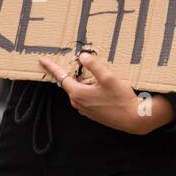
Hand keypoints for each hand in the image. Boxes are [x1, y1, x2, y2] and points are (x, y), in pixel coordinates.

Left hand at [38, 52, 174, 133]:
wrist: (134, 119)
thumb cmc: (121, 99)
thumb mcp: (108, 77)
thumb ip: (94, 65)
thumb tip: (82, 56)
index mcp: (78, 93)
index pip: (61, 77)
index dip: (51, 67)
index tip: (41, 60)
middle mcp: (78, 103)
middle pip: (70, 83)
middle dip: (72, 72)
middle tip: (77, 62)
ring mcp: (85, 110)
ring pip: (79, 91)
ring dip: (83, 82)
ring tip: (94, 73)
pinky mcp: (93, 114)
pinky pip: (86, 98)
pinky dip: (89, 90)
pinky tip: (101, 87)